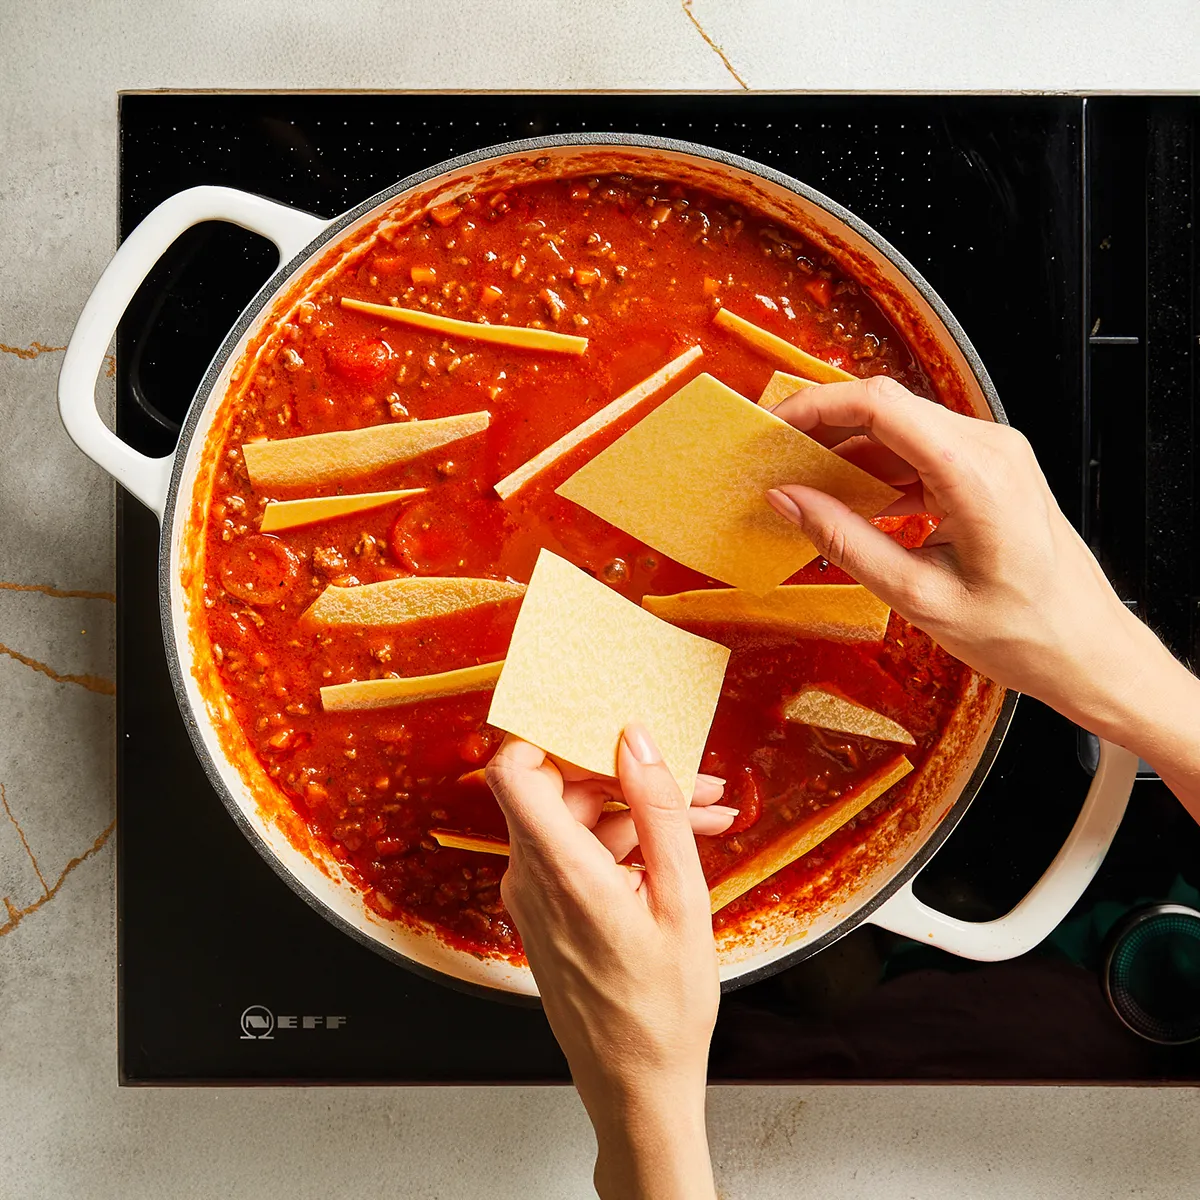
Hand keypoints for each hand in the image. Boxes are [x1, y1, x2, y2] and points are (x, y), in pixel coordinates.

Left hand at [486, 726, 723, 1199]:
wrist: (636, 1088)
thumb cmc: (661, 1010)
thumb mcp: (682, 898)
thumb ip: (656, 809)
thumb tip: (634, 740)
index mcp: (560, 870)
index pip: (512, 768)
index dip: (549, 733)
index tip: (597, 719)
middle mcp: (531, 878)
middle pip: (560, 788)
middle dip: (627, 774)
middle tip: (694, 781)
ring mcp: (533, 897)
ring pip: (576, 821)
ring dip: (637, 811)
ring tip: (705, 818)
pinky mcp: (545, 913)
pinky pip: (575, 854)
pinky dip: (622, 844)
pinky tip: (676, 850)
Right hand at [765, 376, 1199, 816]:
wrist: (1089, 651)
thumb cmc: (1024, 633)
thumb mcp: (919, 596)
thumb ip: (846, 542)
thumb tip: (790, 501)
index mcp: (976, 473)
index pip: (881, 405)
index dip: (817, 406)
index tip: (775, 426)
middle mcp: (991, 448)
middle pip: (888, 409)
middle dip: (824, 429)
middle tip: (776, 459)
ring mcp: (995, 456)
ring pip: (901, 430)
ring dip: (849, 452)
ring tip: (804, 486)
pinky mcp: (991, 472)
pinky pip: (922, 453)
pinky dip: (879, 471)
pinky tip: (849, 501)